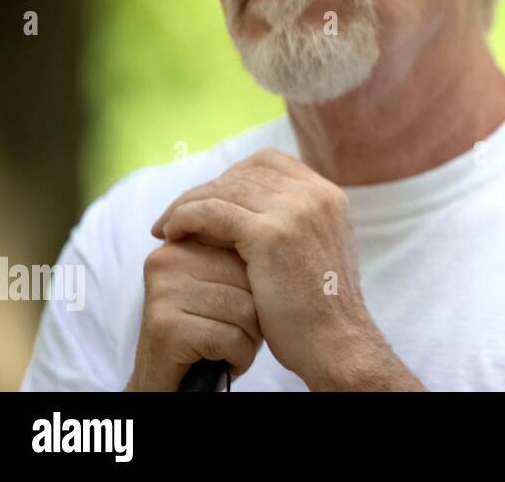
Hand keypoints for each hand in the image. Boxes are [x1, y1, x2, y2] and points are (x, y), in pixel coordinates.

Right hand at [126, 239, 261, 390]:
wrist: (169, 383)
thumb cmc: (209, 332)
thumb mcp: (226, 287)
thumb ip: (242, 254)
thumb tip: (288, 228)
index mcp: (182, 244)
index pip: (247, 246)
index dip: (258, 282)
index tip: (241, 302)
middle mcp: (167, 261)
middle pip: (249, 277)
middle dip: (257, 311)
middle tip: (235, 329)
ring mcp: (163, 293)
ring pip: (245, 309)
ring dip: (249, 337)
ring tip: (229, 345)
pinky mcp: (165, 327)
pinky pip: (230, 337)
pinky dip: (239, 356)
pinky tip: (225, 360)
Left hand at [150, 149, 419, 388]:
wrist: (336, 341)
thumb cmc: (320, 307)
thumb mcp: (316, 249)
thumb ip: (295, 223)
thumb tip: (252, 210)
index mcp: (329, 196)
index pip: (270, 163)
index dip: (234, 176)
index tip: (212, 200)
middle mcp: (316, 195)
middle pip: (244, 173)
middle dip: (207, 190)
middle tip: (179, 214)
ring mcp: (295, 211)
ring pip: (224, 189)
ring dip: (188, 203)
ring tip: (168, 226)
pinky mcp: (270, 234)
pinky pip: (211, 211)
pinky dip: (185, 217)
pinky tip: (172, 233)